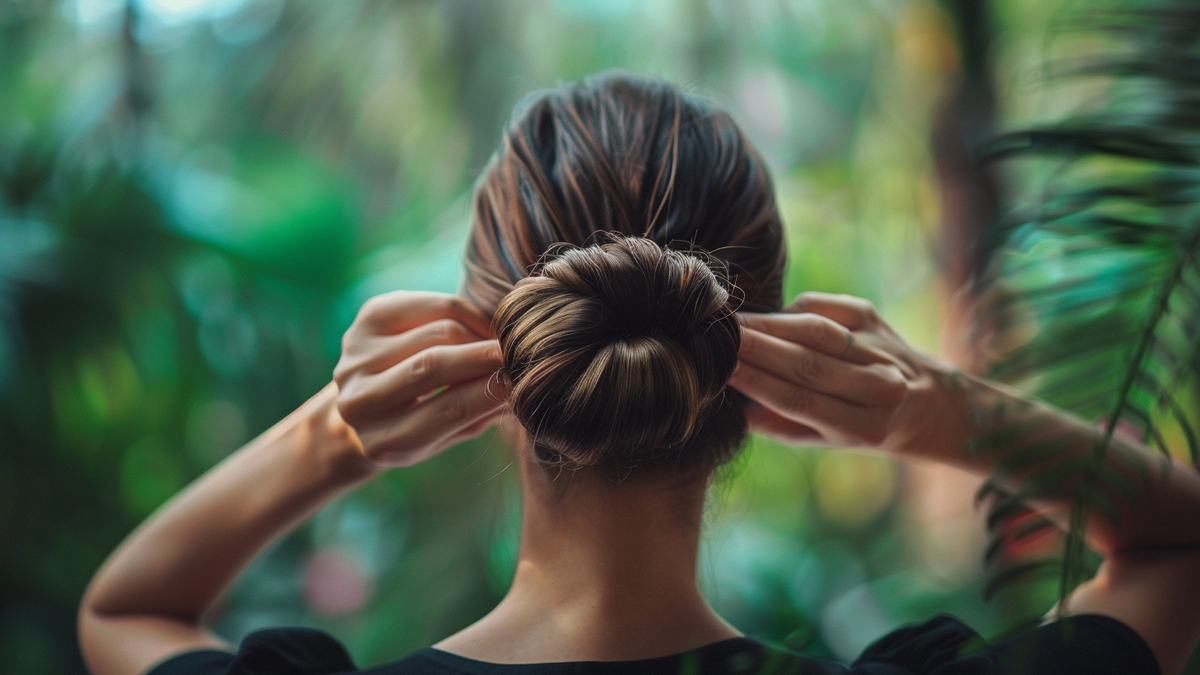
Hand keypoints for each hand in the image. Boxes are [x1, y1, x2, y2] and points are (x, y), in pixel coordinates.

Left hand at [334, 291, 504, 466]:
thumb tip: (516, 383)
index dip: (492, 391)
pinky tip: (478, 325)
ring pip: (436, 329)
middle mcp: (361, 397)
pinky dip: (464, 311)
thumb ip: (478, 415)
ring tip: (497, 342)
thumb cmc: (419, 423)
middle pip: (434, 364)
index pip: (449, 410)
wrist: (369, 402)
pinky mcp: (368, 317)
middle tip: (518, 353)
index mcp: (383, 441)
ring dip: (478, 333)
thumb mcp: (447, 436)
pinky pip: (430, 303)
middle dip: (485, 355)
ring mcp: (358, 353)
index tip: (522, 380)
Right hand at [731, 291, 968, 465]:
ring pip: (814, 331)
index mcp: (865, 427)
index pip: (800, 400)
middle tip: (718, 337)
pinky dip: (789, 311)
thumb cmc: (858, 422)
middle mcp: (881, 388)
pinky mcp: (872, 315)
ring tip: (733, 324)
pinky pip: (821, 307)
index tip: (722, 368)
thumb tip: (737, 406)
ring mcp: (881, 348)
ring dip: (768, 325)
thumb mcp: (824, 441)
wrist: (922, 398)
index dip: (758, 382)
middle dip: (757, 348)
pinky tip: (769, 320)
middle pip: (807, 363)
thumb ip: (782, 426)